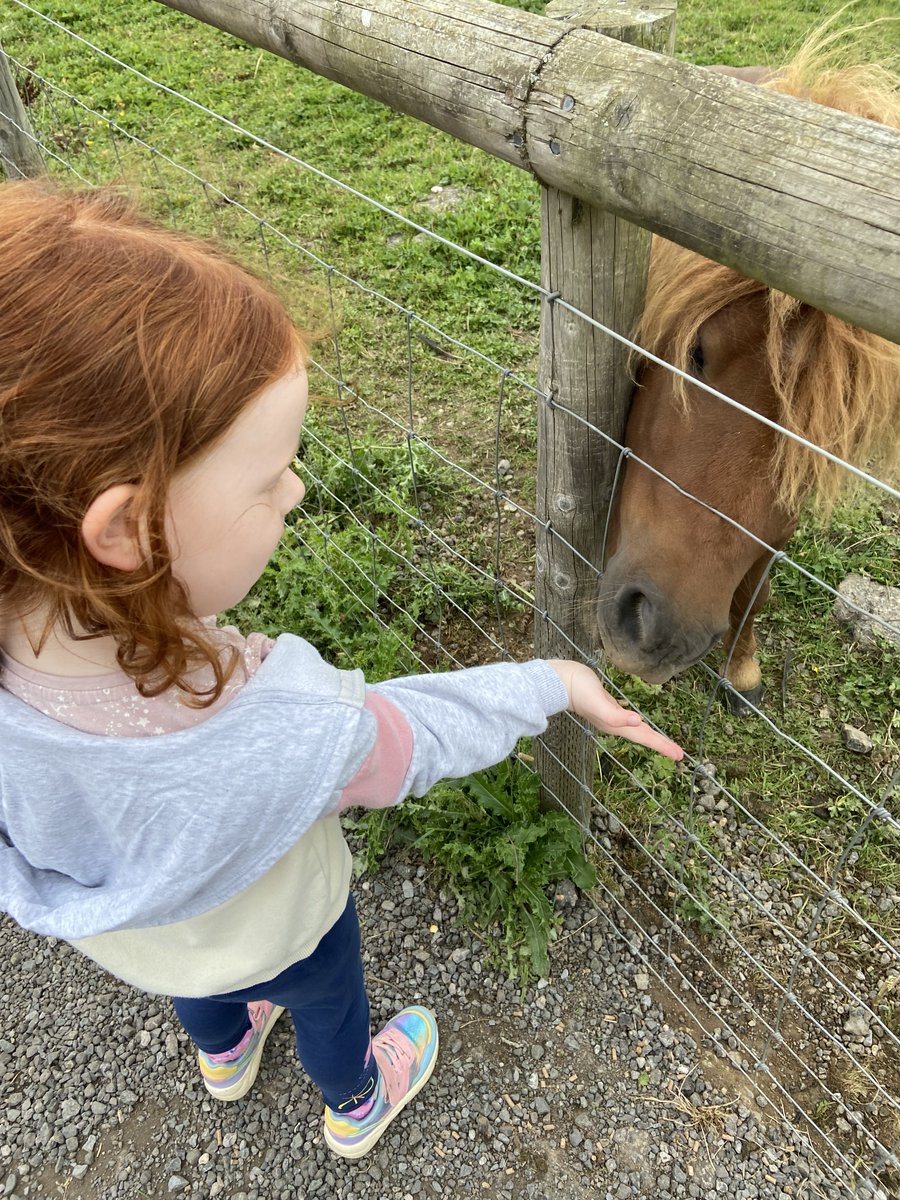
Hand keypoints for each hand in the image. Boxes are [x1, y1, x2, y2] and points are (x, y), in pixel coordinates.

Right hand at [548, 660, 683, 761]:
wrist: (559, 682)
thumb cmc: (579, 691)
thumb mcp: (598, 702)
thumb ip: (615, 715)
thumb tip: (638, 722)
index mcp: (615, 725)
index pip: (643, 737)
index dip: (662, 745)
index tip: (679, 755)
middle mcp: (614, 724)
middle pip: (642, 736)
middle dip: (660, 744)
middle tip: (678, 754)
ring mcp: (610, 716)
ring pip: (635, 730)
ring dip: (650, 736)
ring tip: (663, 742)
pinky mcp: (607, 706)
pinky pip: (627, 719)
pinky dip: (637, 724)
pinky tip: (637, 721)